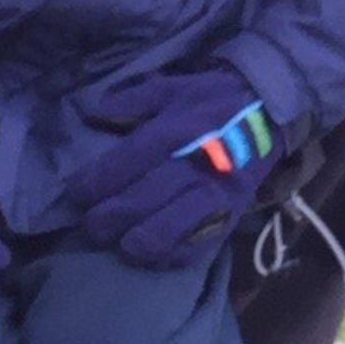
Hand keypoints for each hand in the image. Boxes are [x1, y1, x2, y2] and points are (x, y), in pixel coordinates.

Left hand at [72, 65, 282, 268]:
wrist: (269, 111)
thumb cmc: (211, 99)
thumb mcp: (171, 87)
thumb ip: (131, 101)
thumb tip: (91, 113)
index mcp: (176, 131)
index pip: (126, 163)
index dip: (94, 183)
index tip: (75, 192)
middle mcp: (193, 166)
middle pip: (141, 200)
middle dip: (107, 218)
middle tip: (90, 225)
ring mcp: (214, 196)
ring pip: (169, 230)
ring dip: (136, 243)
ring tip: (120, 244)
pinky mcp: (229, 217)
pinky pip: (197, 248)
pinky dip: (170, 256)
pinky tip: (151, 255)